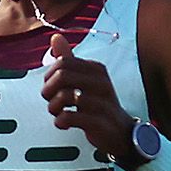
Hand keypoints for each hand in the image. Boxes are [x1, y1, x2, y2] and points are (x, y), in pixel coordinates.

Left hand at [41, 35, 134, 160]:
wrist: (121, 132)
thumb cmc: (99, 104)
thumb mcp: (86, 79)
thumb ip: (70, 60)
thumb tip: (55, 38)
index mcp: (96, 69)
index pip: (63, 62)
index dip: (49, 76)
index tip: (51, 87)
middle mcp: (101, 82)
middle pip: (61, 76)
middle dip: (48, 90)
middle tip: (50, 100)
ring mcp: (101, 102)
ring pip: (64, 96)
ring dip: (53, 107)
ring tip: (57, 113)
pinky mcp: (98, 122)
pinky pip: (70, 117)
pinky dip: (60, 121)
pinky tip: (63, 123)